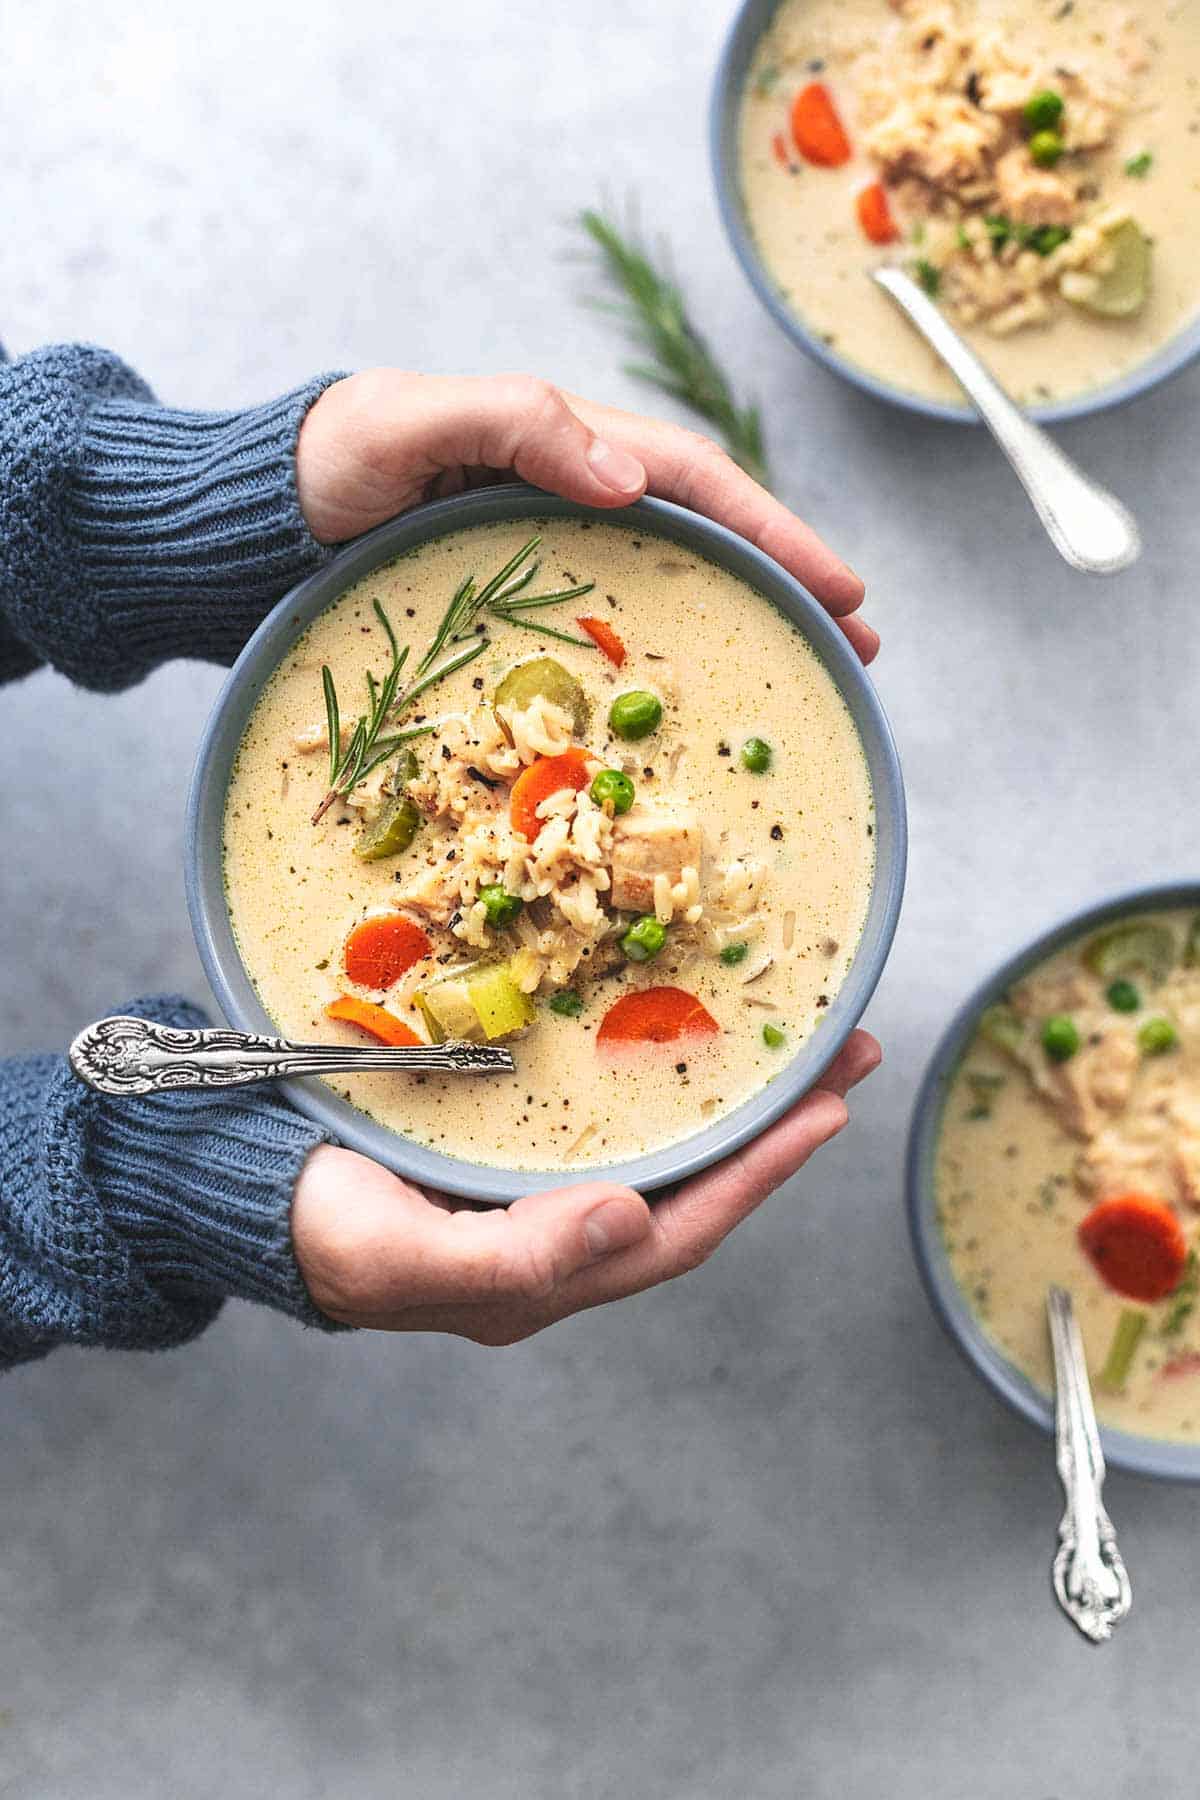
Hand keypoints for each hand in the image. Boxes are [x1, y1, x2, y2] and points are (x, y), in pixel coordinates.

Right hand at [291, 1030, 879, 1341]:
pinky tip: (685, 1030)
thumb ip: (511, 1258)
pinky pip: (613, 1108)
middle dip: (776, 1122)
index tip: (829, 1111)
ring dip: (734, 1090)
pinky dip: (663, 1072)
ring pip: (663, 1141)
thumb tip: (629, 1224)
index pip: (681, 1230)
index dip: (761, 1175)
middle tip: (846, 1049)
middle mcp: (562, 1235)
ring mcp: (541, 1186)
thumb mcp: (399, 1256)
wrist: (246, 1189)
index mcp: (547, 1277)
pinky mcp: (514, 1137)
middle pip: (694, 1182)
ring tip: (798, 1031)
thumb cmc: (316, 1231)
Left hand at [296, 370, 876, 662]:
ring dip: (749, 622)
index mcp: (563, 443)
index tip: (843, 586)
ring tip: (815, 670)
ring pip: (673, 587)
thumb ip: (511, 423)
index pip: (694, 482)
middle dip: (790, 582)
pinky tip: (696, 703)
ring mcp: (552, 559)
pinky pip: (612, 635)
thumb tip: (629, 475)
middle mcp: (572, 499)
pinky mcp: (521, 614)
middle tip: (861, 643)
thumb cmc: (326, 461)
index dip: (776, 532)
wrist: (254, 523)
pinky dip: (668, 661)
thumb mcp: (407, 421)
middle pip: (707, 537)